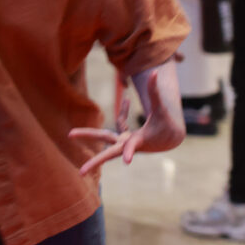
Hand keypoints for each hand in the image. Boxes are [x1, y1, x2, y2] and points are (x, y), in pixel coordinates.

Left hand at [69, 70, 184, 174]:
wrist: (174, 136)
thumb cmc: (167, 124)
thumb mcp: (161, 108)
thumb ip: (155, 92)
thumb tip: (154, 72)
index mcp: (139, 141)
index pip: (131, 147)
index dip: (129, 152)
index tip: (127, 160)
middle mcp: (129, 144)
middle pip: (109, 152)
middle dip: (95, 161)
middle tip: (79, 172)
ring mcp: (126, 141)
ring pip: (105, 138)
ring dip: (90, 135)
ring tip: (71, 134)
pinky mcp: (127, 138)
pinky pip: (120, 124)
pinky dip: (123, 112)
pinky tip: (127, 99)